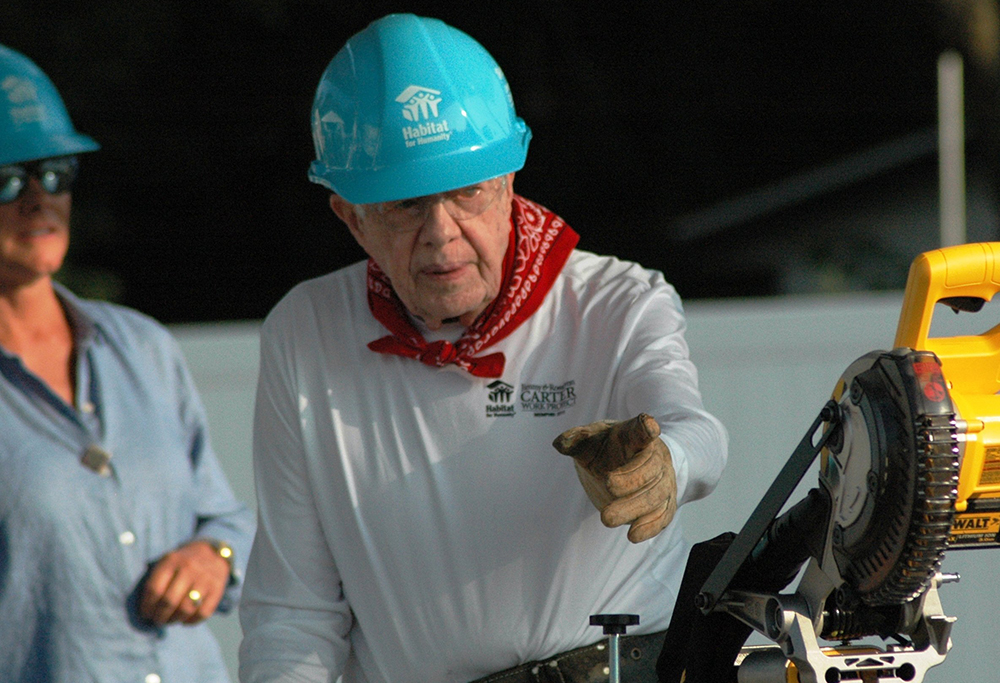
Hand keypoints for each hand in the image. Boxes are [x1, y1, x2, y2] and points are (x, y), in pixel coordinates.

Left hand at [139, 540, 230, 624]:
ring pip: (186, 609)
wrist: (212, 552)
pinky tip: (185, 620)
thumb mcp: (167, 562)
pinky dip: (191, 621)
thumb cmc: (182, 563)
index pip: (154, 589)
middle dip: (160, 616)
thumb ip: (156, 581)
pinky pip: (203, 613)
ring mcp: (204, 579)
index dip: (147, 606)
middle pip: (169, 601)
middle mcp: (189, 568)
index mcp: (172, 561)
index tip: (146, 614)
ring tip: (170, 620)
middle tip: (157, 620)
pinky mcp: (217, 589)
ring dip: (174, 620)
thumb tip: (147, 612)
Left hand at [553, 413, 676, 542]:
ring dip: (633, 508)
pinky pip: (662, 516)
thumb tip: (560, 442)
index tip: (649, 425)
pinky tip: (633, 535)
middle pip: (651, 467)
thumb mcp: (591, 439)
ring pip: (656, 495)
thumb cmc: (608, 447)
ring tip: (607, 519)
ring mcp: (662, 480)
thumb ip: (577, 439)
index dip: (645, 428)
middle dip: (632, 478)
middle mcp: (654, 457)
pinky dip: (650, 526)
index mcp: (635, 436)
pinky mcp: (664, 503)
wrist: (627, 464)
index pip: (641, 430)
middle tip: (608, 486)